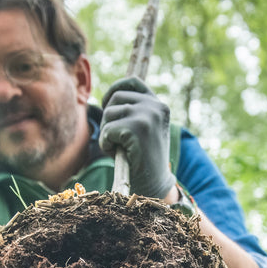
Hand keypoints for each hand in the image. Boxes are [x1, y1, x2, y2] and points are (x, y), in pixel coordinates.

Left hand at [99, 76, 174, 198]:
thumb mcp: (144, 129)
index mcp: (159, 106)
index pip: (133, 81)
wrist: (153, 186)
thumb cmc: (143, 159)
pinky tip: (118, 154)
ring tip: (119, 147)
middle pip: (115, 97)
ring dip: (107, 132)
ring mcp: (148, 117)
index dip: (115, 88)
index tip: (107, 103)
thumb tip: (110, 95)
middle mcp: (156, 107)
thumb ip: (134, 111)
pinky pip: (107, 130)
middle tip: (115, 138)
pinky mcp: (137, 129)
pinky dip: (106, 144)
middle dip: (108, 117)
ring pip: (109, 113)